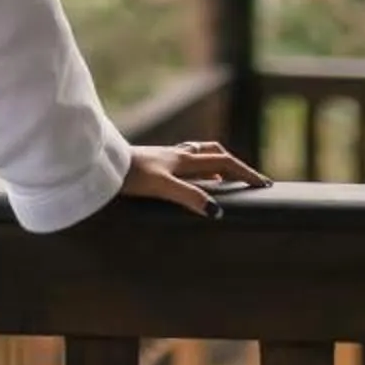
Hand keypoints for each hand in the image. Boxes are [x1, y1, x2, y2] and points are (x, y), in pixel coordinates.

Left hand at [121, 140, 271, 218]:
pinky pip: (181, 163)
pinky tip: (187, 181)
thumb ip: (189, 197)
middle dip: (234, 164)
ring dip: (213, 165)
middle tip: (247, 178)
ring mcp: (164, 158)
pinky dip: (193, 170)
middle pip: (213, 153)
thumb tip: (217, 211)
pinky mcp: (152, 164)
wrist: (99, 163)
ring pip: (197, 156)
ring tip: (222, 180)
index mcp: (184, 159)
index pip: (224, 162)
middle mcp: (177, 155)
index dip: (246, 172)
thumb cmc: (129, 174)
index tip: (264, 184)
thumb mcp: (162, 187)